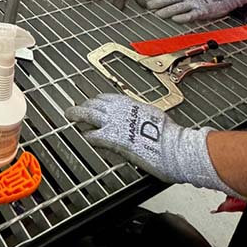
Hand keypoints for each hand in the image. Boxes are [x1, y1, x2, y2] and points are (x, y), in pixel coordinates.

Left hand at [65, 93, 231, 192]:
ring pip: (89, 115)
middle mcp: (120, 110)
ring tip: (71, 117)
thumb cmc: (170, 135)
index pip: (106, 98)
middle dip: (82, 106)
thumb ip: (139, 116)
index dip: (96, 101)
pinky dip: (88, 136)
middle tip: (74, 109)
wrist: (175, 148)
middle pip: (94, 104)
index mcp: (130, 103)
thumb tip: (136, 120)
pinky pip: (94, 135)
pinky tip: (84, 137)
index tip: (91, 103)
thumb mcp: (152, 116)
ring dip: (78, 115)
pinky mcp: (113, 139)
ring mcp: (115, 123)